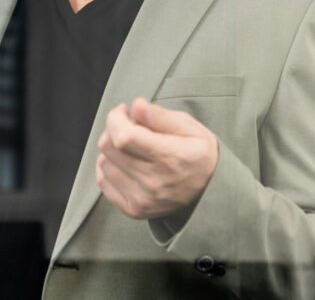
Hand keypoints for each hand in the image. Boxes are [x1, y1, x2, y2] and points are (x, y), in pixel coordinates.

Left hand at [96, 97, 217, 219]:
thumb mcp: (191, 128)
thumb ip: (160, 116)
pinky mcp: (133, 209)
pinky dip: (109, 167)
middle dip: (114, 129)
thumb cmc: (199, 155)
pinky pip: (104, 182)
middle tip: (130, 126)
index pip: (123, 136)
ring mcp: (142, 199)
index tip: (125, 111)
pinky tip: (125, 162)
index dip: (116, 118)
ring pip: (103, 163)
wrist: (211, 193)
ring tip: (131, 146)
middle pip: (108, 147)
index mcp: (169, 157)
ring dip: (112, 149)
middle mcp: (153, 181)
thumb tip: (136, 106)